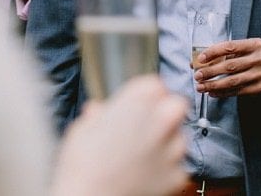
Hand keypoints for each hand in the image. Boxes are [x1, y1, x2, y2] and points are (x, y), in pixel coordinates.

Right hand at [51, 75, 187, 195]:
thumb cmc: (82, 167)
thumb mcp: (81, 131)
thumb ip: (96, 117)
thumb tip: (97, 111)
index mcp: (138, 101)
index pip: (155, 85)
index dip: (146, 95)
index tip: (138, 104)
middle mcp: (161, 120)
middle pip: (176, 105)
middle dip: (165, 113)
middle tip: (146, 127)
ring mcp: (172, 149)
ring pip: (180, 137)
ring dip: (167, 142)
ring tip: (143, 155)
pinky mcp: (177, 175)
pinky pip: (178, 167)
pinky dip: (166, 171)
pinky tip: (146, 175)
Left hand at [194, 38, 260, 97]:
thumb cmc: (255, 58)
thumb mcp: (246, 49)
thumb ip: (225, 53)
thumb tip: (199, 60)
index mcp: (255, 45)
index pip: (230, 47)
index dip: (214, 52)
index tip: (201, 59)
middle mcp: (259, 59)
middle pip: (230, 66)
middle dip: (210, 71)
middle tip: (197, 75)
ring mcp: (260, 74)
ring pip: (232, 81)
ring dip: (213, 85)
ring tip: (201, 86)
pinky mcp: (259, 88)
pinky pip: (237, 91)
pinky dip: (222, 93)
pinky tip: (212, 93)